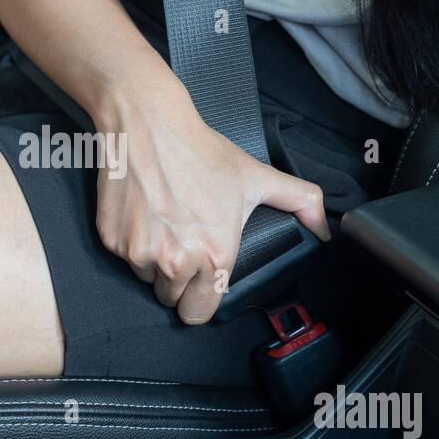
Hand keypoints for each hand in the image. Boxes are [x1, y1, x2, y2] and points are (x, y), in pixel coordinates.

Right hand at [94, 90, 329, 324]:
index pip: (199, 313)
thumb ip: (301, 203)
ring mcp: (139, 252)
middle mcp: (175, 261)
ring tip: (164, 223)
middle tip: (184, 242)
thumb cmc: (201, 152)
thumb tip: (326, 230)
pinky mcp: (112, 240)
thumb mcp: (256, 176)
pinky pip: (123, 258)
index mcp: (214, 256)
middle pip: (171, 299)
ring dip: (154, 262)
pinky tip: (144, 214)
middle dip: (178, 279)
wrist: (147, 125)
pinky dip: (131, 243)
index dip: (201, 299)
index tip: (201, 282)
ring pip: (146, 279)